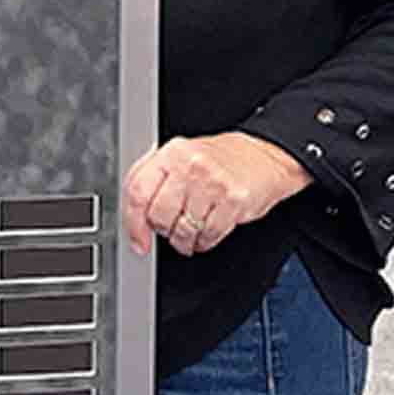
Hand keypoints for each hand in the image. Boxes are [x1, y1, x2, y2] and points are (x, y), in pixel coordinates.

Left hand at [121, 131, 312, 257]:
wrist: (262, 157)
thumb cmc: (217, 160)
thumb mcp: (180, 156)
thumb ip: (153, 176)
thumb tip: (131, 211)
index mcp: (170, 153)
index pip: (137, 190)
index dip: (132, 222)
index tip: (137, 240)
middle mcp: (190, 165)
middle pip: (159, 215)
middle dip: (163, 230)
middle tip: (170, 229)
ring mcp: (212, 183)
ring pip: (183, 229)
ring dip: (184, 241)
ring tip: (189, 234)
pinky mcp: (233, 201)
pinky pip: (209, 235)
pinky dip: (204, 242)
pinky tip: (206, 234)